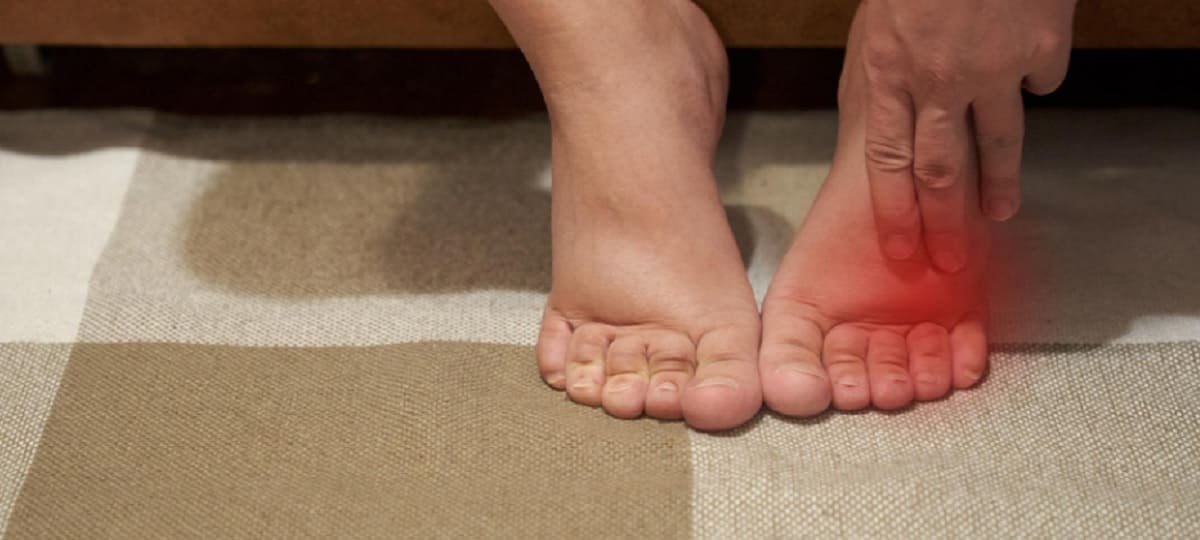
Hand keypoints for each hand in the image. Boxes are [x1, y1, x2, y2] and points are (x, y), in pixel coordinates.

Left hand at [860, 0, 1075, 271]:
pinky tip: (1033, 78)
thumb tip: (877, 129)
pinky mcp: (1040, 45)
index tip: (901, 248)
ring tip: (1000, 213)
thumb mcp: (875, 29)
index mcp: (887, 72)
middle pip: (940, 168)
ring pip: (998, 142)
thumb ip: (878, 79)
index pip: (886, 161)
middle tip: (951, 260)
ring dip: (999, 184)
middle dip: (944, 222)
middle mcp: (937, 78)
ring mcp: (992, 65)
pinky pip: (1041, 79)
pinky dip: (1037, 81)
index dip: (893, 210)